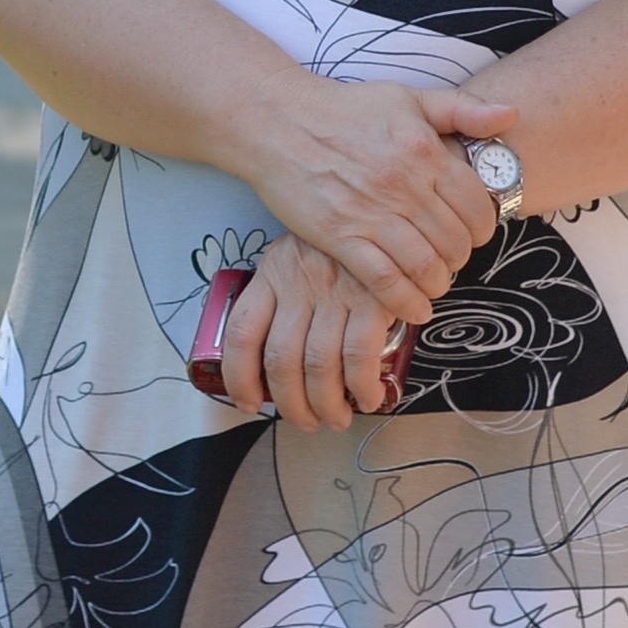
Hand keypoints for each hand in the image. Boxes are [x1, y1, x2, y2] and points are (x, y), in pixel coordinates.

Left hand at [211, 237, 414, 430]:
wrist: (387, 205)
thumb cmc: (342, 243)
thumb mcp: (300, 252)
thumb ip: (285, 291)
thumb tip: (277, 356)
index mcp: (273, 272)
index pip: (242, 331)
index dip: (239, 377)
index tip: (248, 403)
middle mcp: (298, 283)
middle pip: (280, 361)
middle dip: (291, 405)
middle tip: (305, 421)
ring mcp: (334, 292)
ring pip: (317, 366)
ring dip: (326, 405)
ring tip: (336, 418)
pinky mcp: (372, 298)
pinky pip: (358, 357)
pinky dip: (361, 388)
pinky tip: (367, 398)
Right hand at [226, 72, 509, 325]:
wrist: (278, 122)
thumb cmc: (344, 109)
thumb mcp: (407, 97)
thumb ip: (461, 109)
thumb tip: (511, 114)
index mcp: (425, 151)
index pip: (478, 206)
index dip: (484, 228)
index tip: (474, 233)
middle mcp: (404, 185)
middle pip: (456, 242)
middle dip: (460, 258)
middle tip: (451, 259)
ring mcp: (372, 214)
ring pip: (427, 267)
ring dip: (437, 283)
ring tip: (433, 282)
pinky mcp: (341, 237)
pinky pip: (385, 282)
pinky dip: (406, 302)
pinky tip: (414, 308)